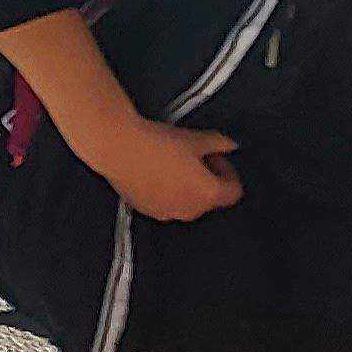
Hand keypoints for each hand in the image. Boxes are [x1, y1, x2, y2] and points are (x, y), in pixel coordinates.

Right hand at [85, 116, 242, 221]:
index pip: (233, 191)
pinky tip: (154, 171)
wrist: (118, 148)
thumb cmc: (156, 144)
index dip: (228, 171)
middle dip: (206, 178)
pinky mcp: (145, 210)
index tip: (216, 156)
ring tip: (171, 163)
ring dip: (186, 186)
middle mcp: (189, 210)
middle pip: (209, 198)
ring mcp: (166, 213)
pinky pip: (165, 203)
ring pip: (186, 202)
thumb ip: (218, 143)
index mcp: (208, 195)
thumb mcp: (195, 139)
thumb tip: (228, 145)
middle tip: (193, 157)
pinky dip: (165, 191)